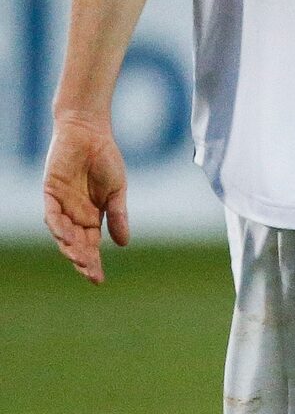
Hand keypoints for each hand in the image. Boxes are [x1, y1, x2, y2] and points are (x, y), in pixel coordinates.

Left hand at [43, 116, 129, 283]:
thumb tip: (124, 244)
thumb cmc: (106, 159)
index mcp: (91, 216)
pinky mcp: (50, 192)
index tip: (98, 280)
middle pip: (76, 244)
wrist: (90, 133)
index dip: (92, 262)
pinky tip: (67, 238)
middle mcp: (74, 214)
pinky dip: (58, 227)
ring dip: (69, 247)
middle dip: (82, 260)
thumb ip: (118, 216)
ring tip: (79, 260)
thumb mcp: (117, 191)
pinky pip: (51, 214)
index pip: (90, 245)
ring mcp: (61, 204)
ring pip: (62, 233)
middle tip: (89, 274)